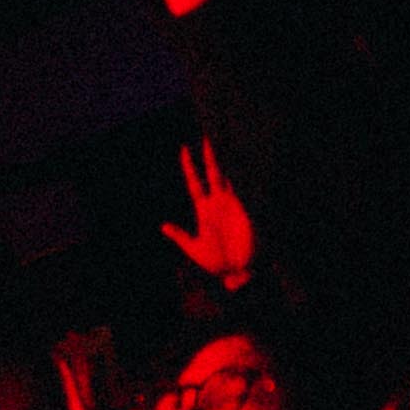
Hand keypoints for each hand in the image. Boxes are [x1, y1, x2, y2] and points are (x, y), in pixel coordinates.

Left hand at [161, 136, 256, 290]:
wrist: (237, 273)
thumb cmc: (217, 262)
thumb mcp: (194, 248)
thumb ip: (180, 235)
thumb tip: (163, 225)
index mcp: (203, 210)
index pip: (195, 182)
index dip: (190, 167)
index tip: (184, 149)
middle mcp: (218, 204)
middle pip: (212, 174)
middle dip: (209, 157)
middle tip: (205, 137)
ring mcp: (232, 206)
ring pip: (228, 179)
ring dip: (225, 163)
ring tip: (222, 144)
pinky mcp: (245, 212)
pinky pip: (243, 192)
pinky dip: (241, 179)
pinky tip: (240, 165)